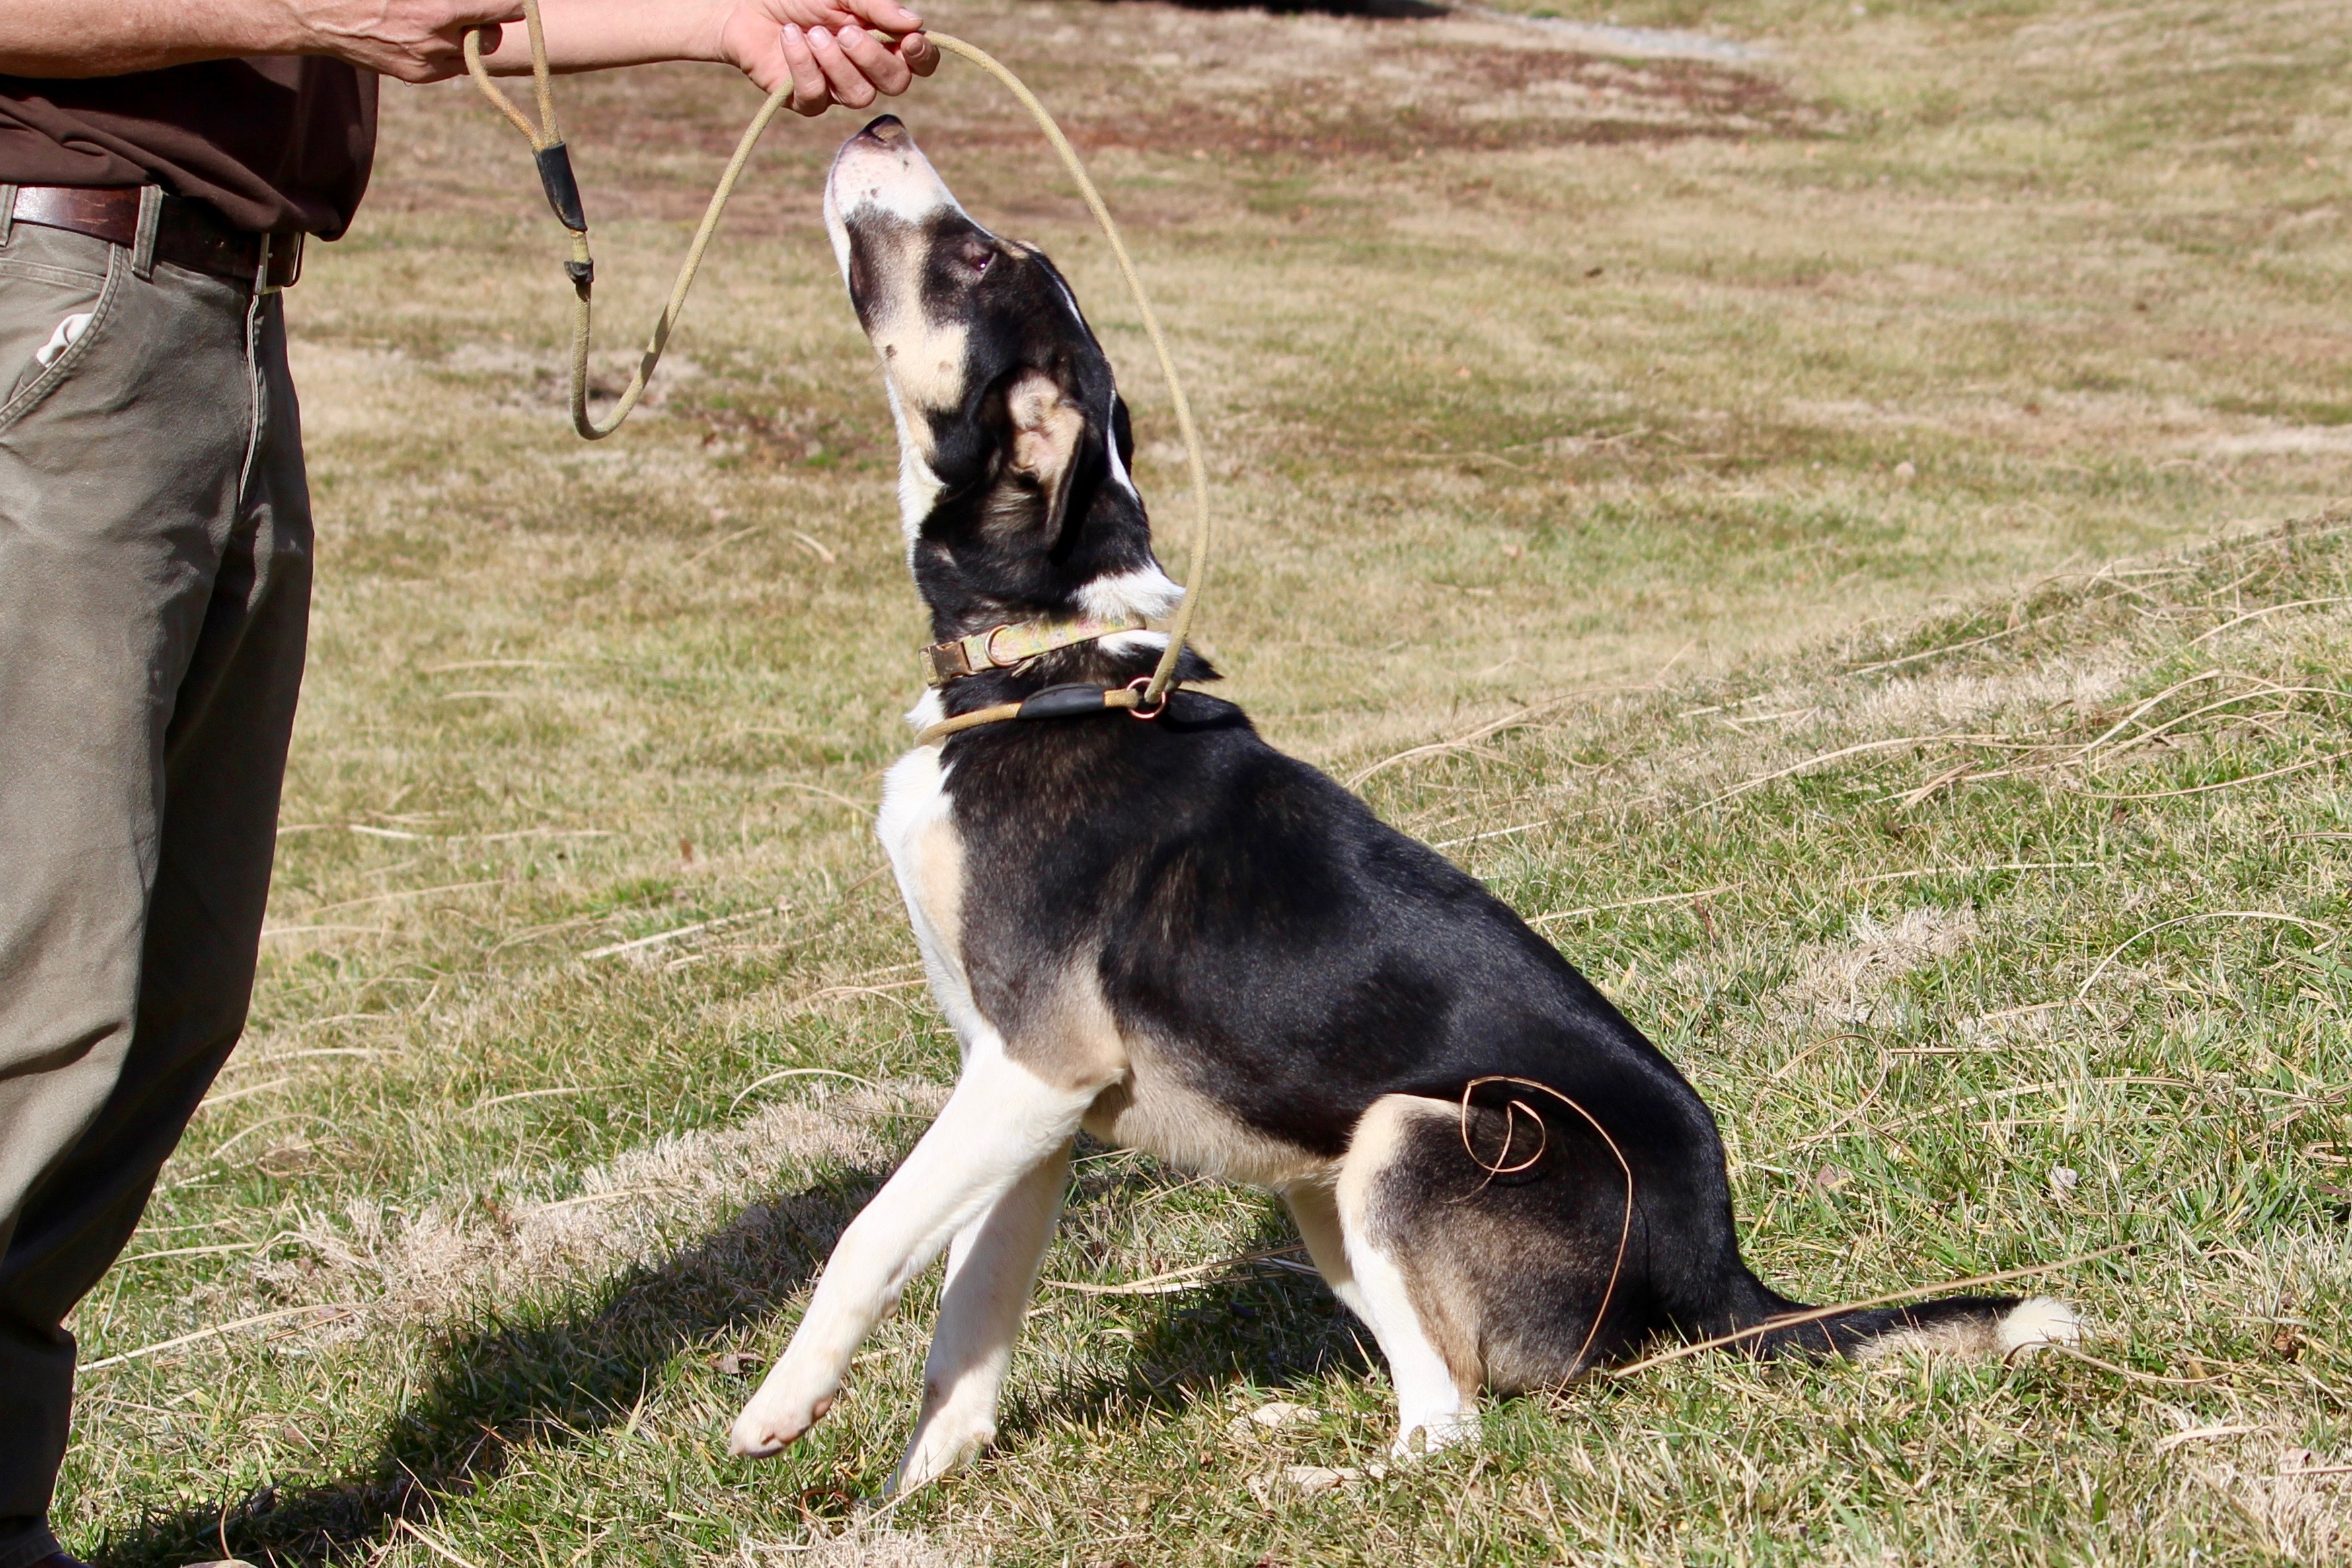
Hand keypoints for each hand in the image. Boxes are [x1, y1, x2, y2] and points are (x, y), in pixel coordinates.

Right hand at [290, 0, 528, 82]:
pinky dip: (450, 50)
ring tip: (448, 20)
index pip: (502, 8)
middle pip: (492, 34)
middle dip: (489, 20)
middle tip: (476, 8)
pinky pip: (452, 65)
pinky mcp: (417, 75)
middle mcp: (438, 39)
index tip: (514, 0)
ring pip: (474, 55)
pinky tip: (429, 33)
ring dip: (470, 38)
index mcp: (439, 7)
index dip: (511, 2)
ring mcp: (428, 62)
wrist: (316, 15)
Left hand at [716, 0, 938, 113]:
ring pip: (859, 96)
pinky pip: (817, 97)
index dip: (922, 57)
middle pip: (895, 83)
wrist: (748, 4)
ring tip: (812, 33)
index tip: (909, 41)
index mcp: (882, 41)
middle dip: (872, 59)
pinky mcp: (807, 101)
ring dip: (835, 62)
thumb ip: (876, 7)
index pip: (919, 62)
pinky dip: (803, 64)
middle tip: (844, 32)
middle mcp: (865, 69)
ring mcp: (838, 89)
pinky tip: (790, 38)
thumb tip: (915, 23)